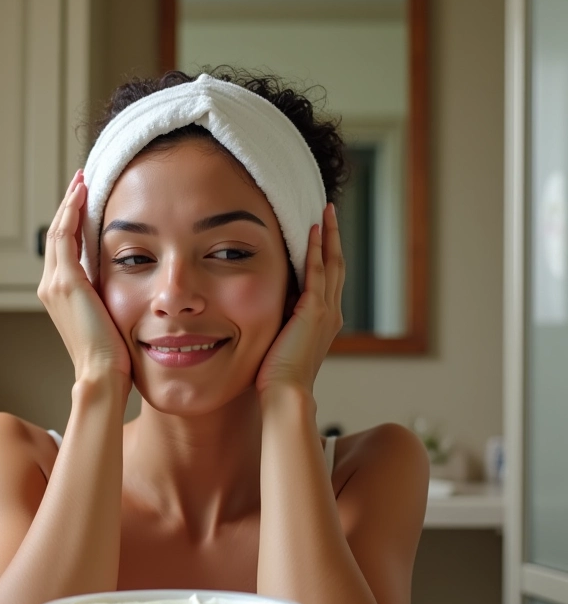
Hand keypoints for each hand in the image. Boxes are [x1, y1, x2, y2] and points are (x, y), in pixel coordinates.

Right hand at [37, 170, 131, 382]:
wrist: (102, 374)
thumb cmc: (112, 356)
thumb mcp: (109, 318)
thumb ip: (108, 298)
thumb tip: (127, 284)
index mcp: (60, 295)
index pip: (64, 250)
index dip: (73, 223)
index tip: (85, 201)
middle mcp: (50, 286)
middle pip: (57, 235)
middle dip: (70, 206)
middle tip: (82, 181)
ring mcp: (54, 283)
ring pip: (59, 231)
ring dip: (70, 203)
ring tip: (82, 180)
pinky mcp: (65, 282)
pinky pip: (65, 235)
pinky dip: (72, 212)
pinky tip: (83, 193)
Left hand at [255, 203, 344, 395]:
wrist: (286, 392)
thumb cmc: (278, 376)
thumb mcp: (281, 341)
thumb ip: (281, 321)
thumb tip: (266, 306)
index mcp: (324, 321)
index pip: (328, 280)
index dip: (326, 254)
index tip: (321, 233)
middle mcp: (331, 313)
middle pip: (337, 265)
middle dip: (333, 237)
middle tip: (329, 212)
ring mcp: (325, 311)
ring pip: (332, 263)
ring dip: (329, 235)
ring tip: (326, 211)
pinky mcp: (314, 311)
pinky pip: (318, 271)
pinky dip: (317, 249)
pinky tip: (314, 230)